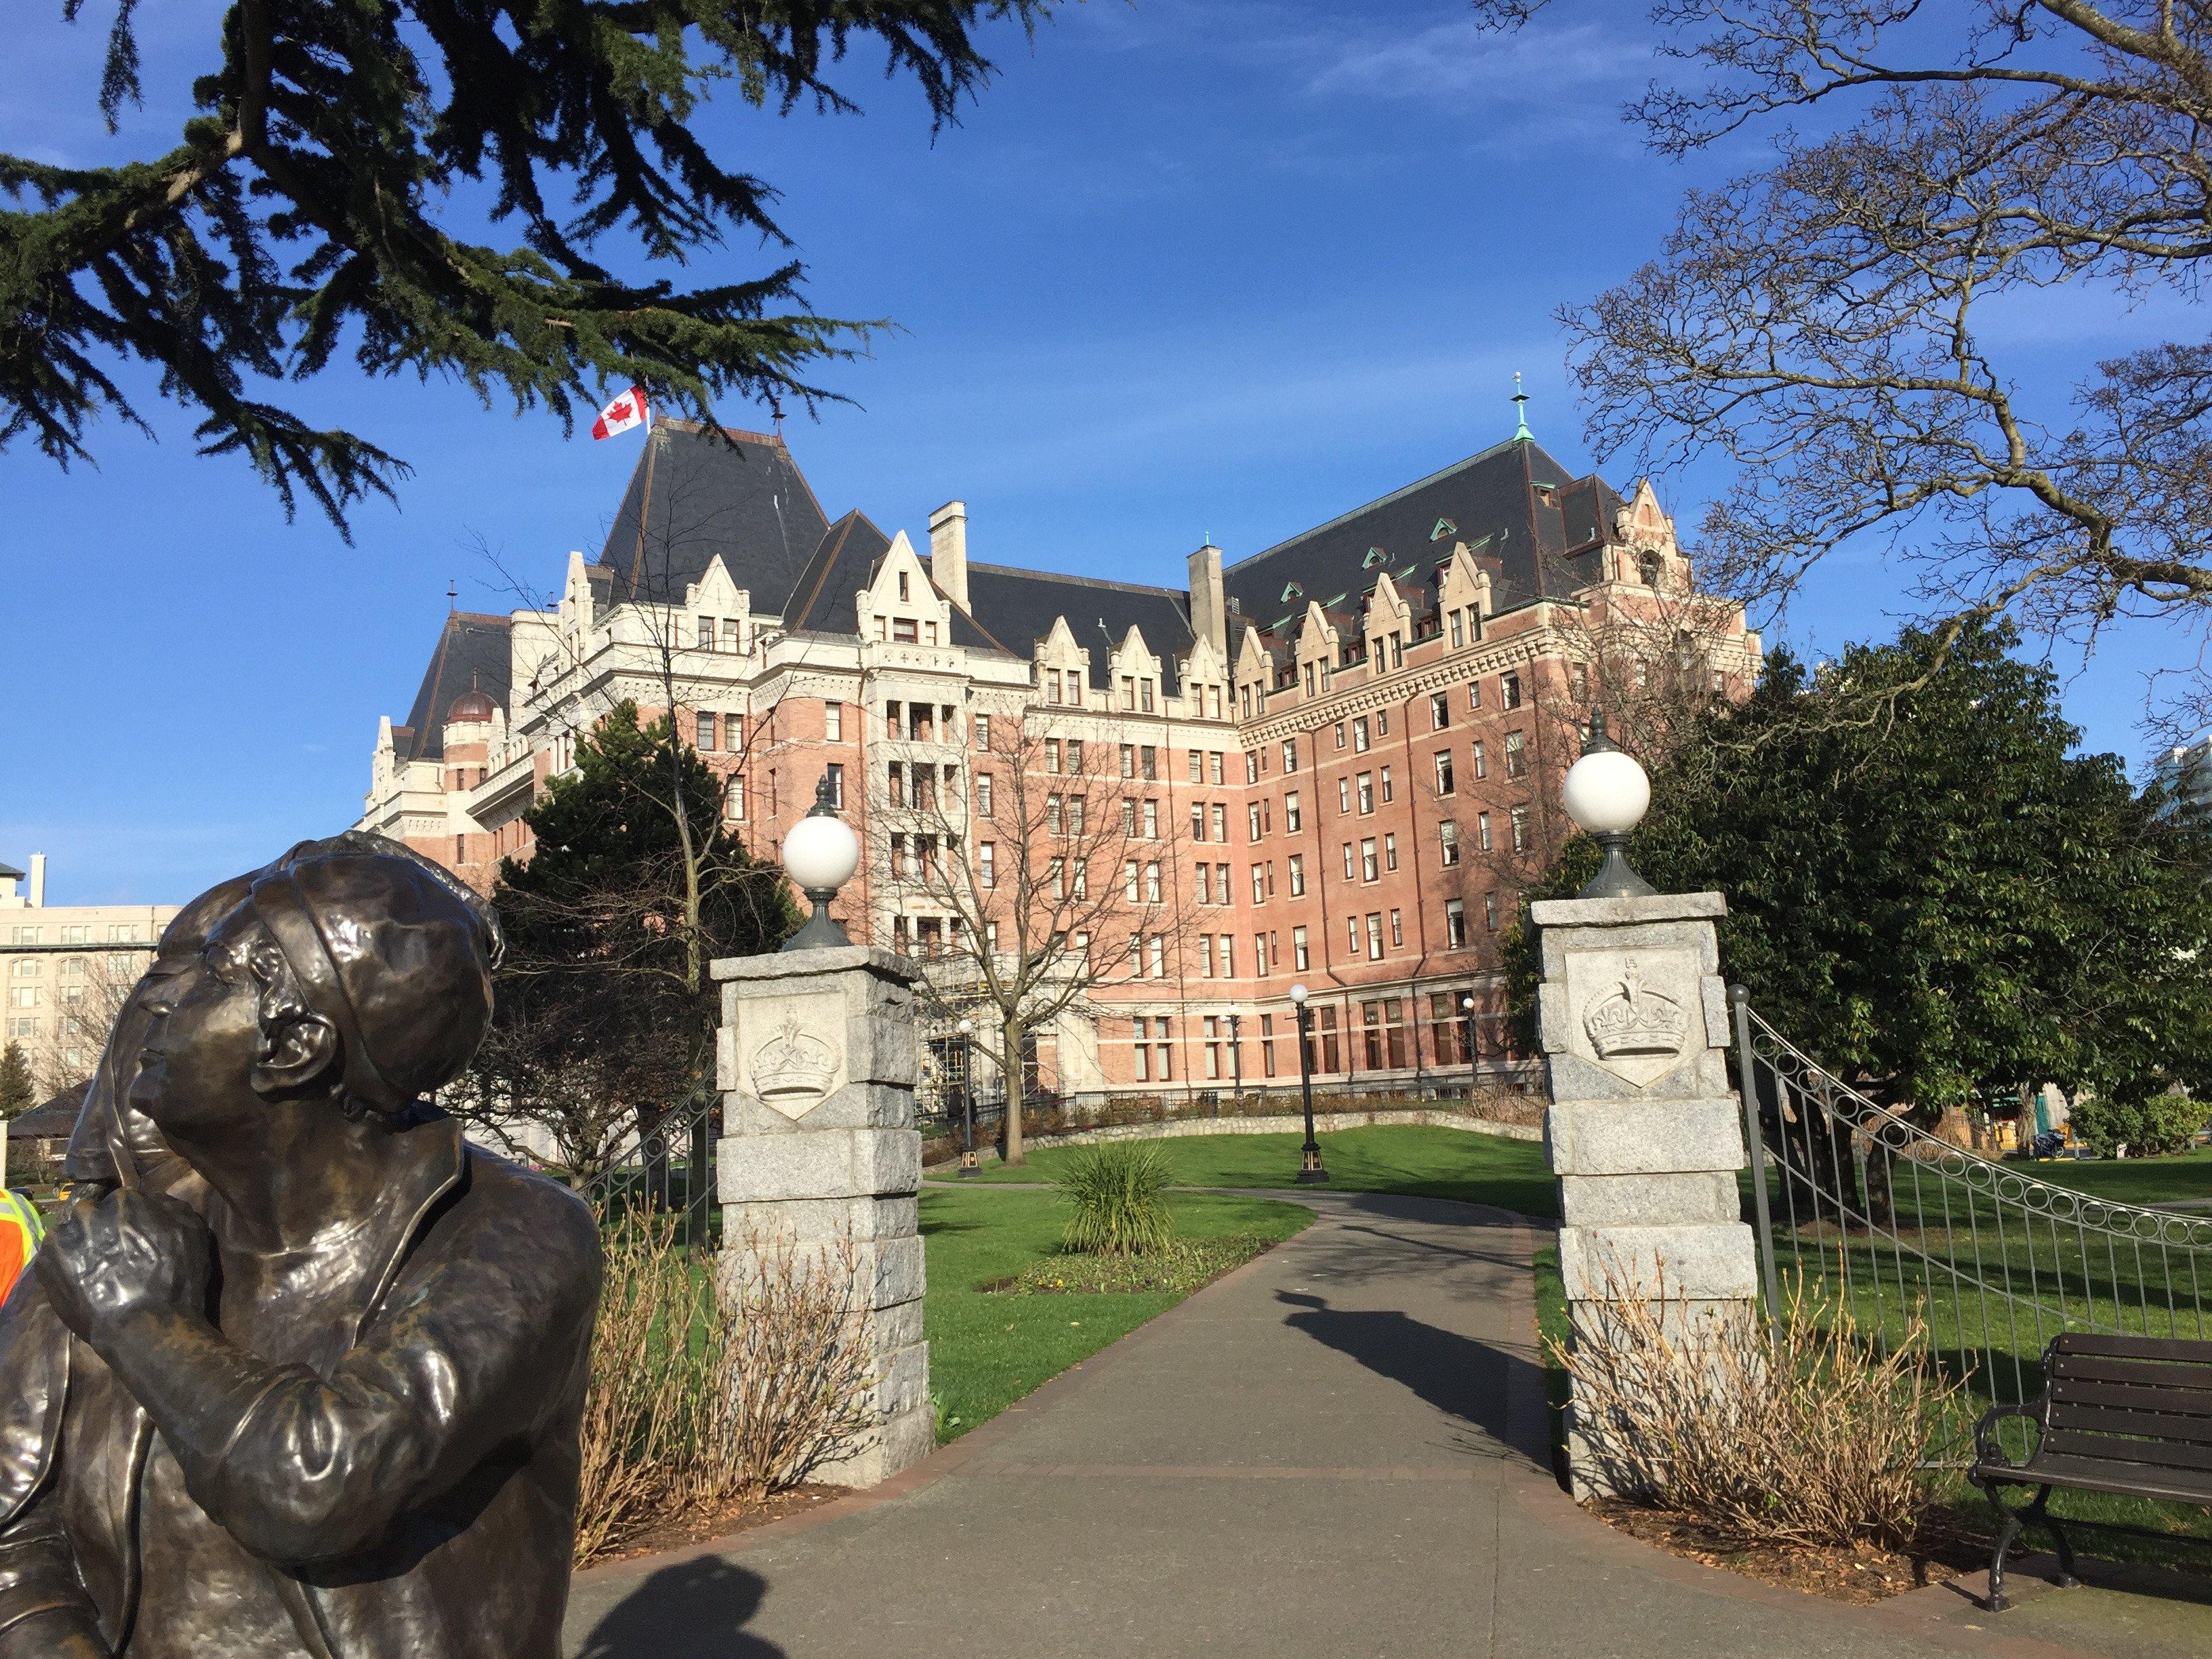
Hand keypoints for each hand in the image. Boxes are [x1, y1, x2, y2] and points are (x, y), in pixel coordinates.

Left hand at [35, 1188, 210, 1342]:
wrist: (143, 1328)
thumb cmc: (175, 1281)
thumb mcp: (192, 1236)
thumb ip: (173, 1207)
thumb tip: (155, 1199)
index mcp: (125, 1201)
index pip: (122, 1200)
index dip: (128, 1220)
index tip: (133, 1236)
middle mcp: (90, 1213)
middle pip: (92, 1212)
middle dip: (101, 1228)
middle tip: (113, 1253)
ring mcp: (64, 1238)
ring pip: (70, 1231)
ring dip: (80, 1244)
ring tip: (94, 1268)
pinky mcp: (46, 1263)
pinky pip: (53, 1253)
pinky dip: (64, 1262)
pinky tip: (80, 1279)